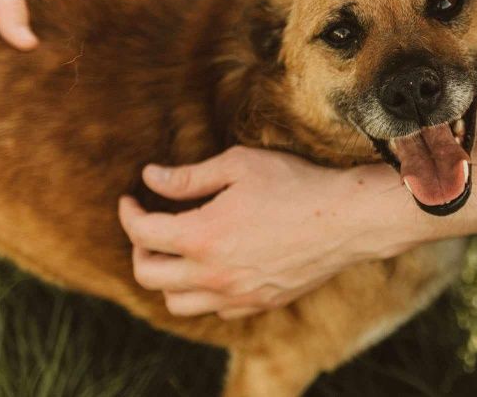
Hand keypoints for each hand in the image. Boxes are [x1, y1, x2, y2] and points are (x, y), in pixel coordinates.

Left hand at [118, 146, 414, 319]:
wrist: (346, 219)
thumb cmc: (296, 184)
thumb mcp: (240, 165)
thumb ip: (190, 176)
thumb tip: (151, 177)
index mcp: (201, 235)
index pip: (142, 232)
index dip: (129, 213)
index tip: (132, 199)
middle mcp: (213, 274)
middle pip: (149, 274)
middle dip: (139, 248)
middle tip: (149, 227)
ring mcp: (237, 294)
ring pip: (176, 303)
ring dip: (166, 278)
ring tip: (177, 252)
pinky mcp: (260, 303)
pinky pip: (216, 310)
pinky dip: (203, 293)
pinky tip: (215, 268)